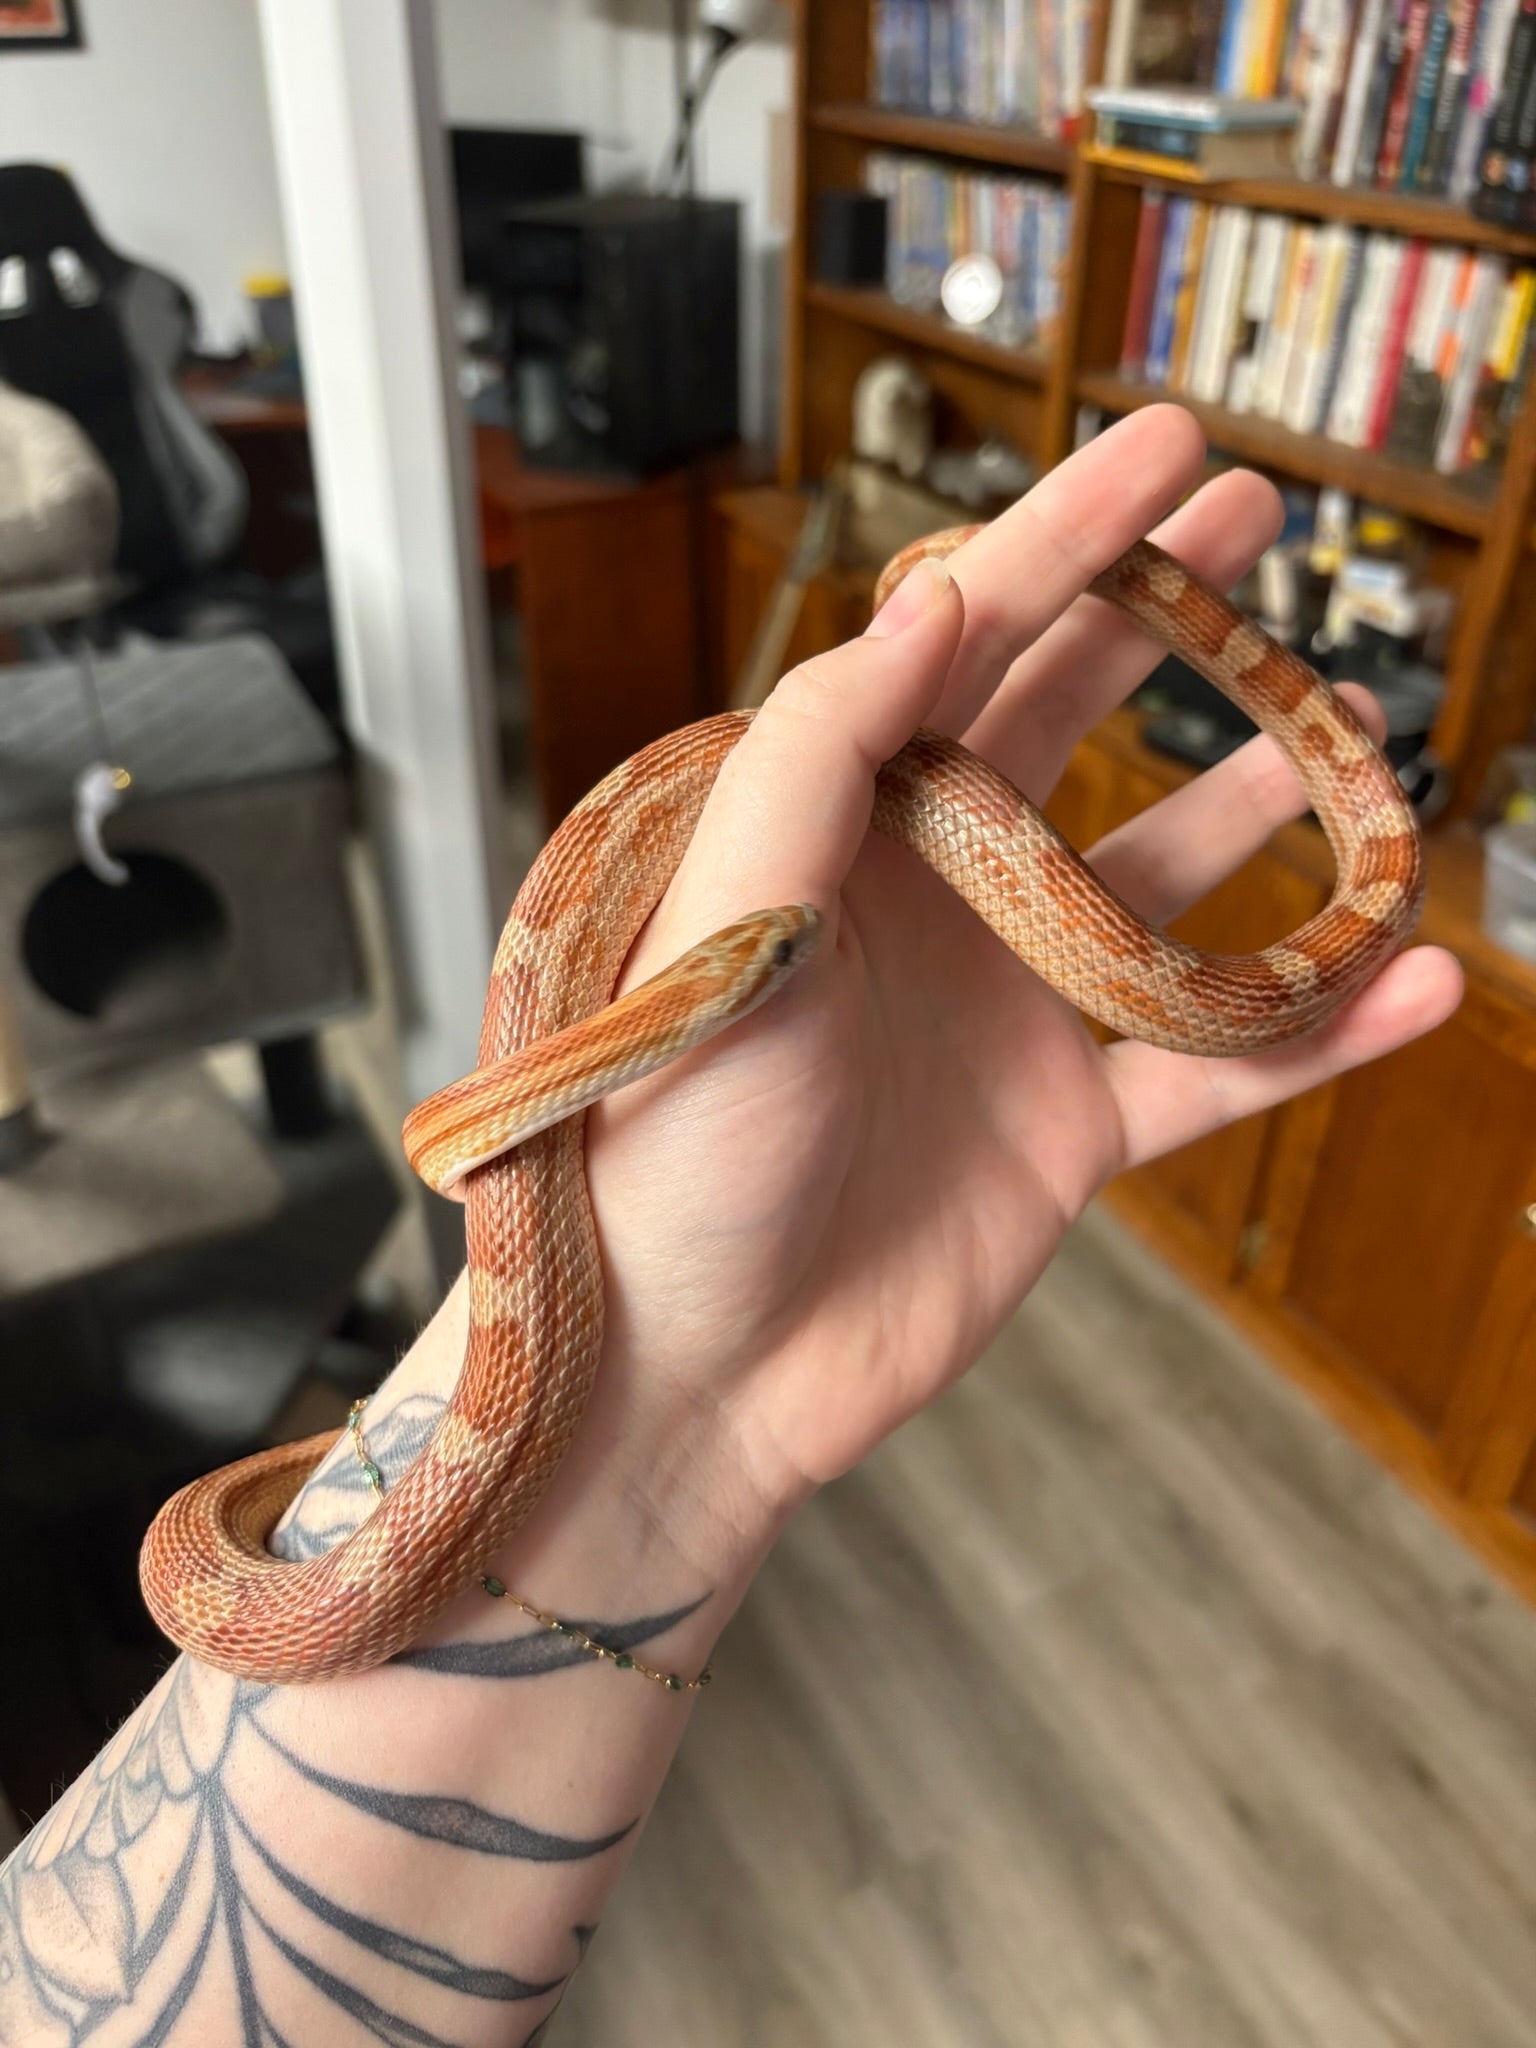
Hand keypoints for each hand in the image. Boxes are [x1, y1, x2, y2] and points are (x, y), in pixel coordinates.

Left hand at [498, 408, 1464, 1583]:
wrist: (689, 1367)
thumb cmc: (657, 1149)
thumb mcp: (718, 930)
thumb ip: (814, 757)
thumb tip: (927, 601)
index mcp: (834, 828)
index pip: (961, 645)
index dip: (1066, 538)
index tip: (1167, 447)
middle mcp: (929, 899)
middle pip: (1073, 723)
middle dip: (1165, 620)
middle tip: (1259, 527)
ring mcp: (1010, 1010)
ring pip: (1169, 880)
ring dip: (1263, 807)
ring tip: (1358, 733)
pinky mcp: (1069, 1127)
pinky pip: (1221, 1061)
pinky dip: (1320, 1026)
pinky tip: (1415, 974)